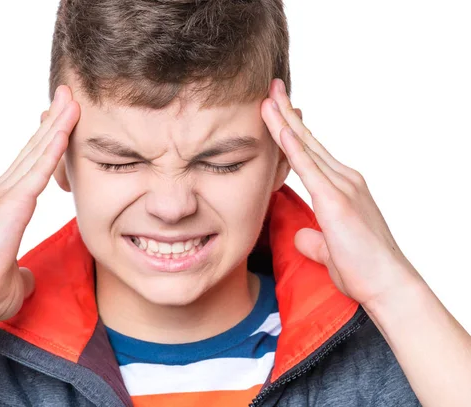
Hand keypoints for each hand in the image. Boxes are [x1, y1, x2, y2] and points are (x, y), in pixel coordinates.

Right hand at [0, 85, 79, 320]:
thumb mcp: (12, 275)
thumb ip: (20, 269)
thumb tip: (26, 275)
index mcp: (2, 204)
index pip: (30, 166)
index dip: (46, 142)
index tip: (60, 122)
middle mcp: (1, 191)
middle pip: (33, 149)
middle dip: (53, 121)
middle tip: (68, 96)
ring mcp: (4, 192)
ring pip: (38, 150)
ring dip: (57, 123)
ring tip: (72, 99)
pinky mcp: (12, 200)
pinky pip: (40, 167)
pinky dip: (55, 144)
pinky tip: (67, 126)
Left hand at [261, 79, 420, 306]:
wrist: (388, 284)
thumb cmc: (364, 269)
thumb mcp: (331, 250)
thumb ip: (314, 238)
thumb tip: (302, 236)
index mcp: (343, 187)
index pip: (312, 152)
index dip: (293, 130)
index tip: (278, 110)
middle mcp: (344, 180)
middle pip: (308, 141)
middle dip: (287, 113)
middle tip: (271, 89)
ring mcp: (342, 188)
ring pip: (306, 147)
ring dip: (284, 121)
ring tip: (268, 97)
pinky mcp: (336, 202)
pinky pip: (309, 168)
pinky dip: (292, 147)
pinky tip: (280, 128)